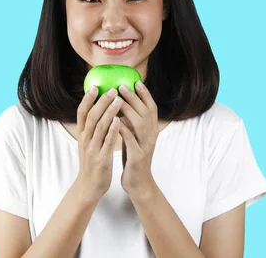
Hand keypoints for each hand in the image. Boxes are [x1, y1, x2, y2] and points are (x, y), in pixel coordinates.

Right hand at [75, 86, 122, 201]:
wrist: (89, 187)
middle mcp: (85, 139)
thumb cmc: (92, 162)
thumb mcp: (88, 143)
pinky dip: (112, 130)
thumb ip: (92, 128)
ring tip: (118, 99)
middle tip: (112, 89)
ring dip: (109, 111)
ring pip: (100, 126)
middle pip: (92, 116)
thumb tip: (98, 110)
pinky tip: (119, 120)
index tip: (94, 86)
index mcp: (82, 135)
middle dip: (101, 101)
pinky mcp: (101, 158)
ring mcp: (92, 149)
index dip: (87, 99)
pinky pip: (107, 142)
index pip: (82, 113)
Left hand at [116, 81, 159, 197]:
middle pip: (146, 112)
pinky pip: (131, 139)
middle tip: (122, 85)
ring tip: (117, 99)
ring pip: (140, 123)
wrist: (139, 183)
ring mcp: (146, 146)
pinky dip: (122, 129)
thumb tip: (123, 105)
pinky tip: (113, 121)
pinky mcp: (138, 156)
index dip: (145, 95)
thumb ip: (133, 123)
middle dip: (134, 97)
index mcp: (151, 131)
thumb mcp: (135, 138)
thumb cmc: (134, 158)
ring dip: (128, 110)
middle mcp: (152, 136)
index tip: (137, 82)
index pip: (152, 108)